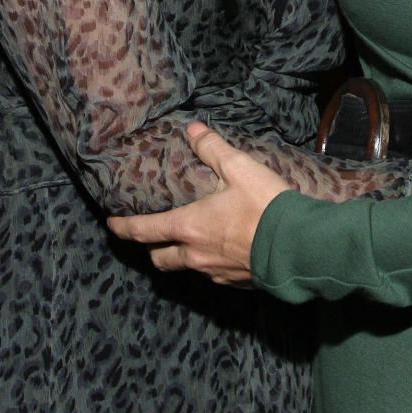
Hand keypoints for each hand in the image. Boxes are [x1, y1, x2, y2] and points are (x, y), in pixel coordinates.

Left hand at [107, 123, 289, 283]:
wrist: (299, 246)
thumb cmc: (265, 206)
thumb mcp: (238, 168)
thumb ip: (212, 148)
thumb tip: (193, 129)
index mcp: (188, 227)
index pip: (144, 230)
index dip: (124, 228)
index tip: (112, 224)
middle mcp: (195, 255)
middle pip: (160, 259)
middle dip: (152, 249)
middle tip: (153, 236)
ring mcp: (215, 273)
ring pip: (187, 269)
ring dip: (182, 257)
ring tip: (191, 241)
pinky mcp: (236, 284)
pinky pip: (214, 276)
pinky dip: (211, 264)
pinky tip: (224, 251)